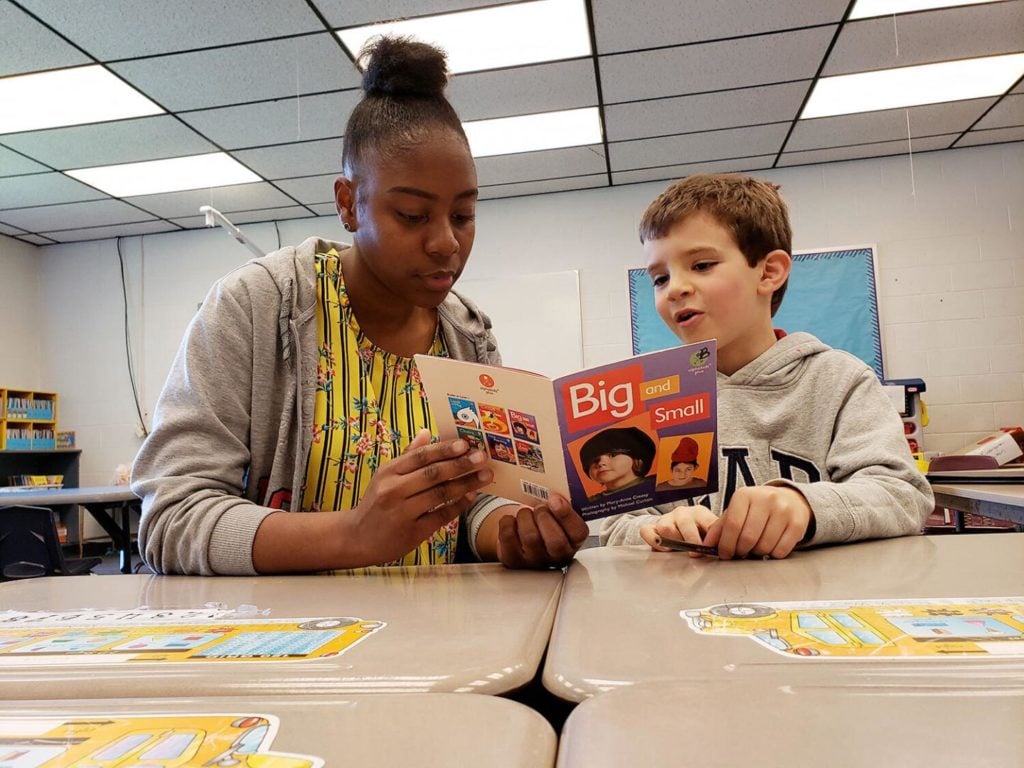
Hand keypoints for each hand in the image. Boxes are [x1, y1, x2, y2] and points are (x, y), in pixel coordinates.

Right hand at [346, 430, 493, 563]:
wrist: (357, 538)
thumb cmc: (376, 503)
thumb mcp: (385, 476)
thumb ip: (407, 456)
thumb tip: (426, 432)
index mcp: (387, 472)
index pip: (420, 456)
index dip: (444, 449)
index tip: (466, 443)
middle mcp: (393, 491)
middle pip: (432, 474)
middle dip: (461, 464)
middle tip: (482, 457)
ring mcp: (402, 513)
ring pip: (440, 494)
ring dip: (465, 484)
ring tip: (485, 476)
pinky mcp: (412, 533)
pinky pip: (441, 516)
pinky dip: (458, 506)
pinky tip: (472, 496)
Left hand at [494, 493, 588, 568]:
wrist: (520, 538)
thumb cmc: (542, 523)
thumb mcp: (556, 514)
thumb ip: (560, 505)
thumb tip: (554, 497)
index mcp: (572, 542)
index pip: (578, 533)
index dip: (566, 515)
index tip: (555, 499)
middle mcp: (556, 557)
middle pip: (555, 541)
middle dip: (544, 516)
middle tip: (539, 507)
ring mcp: (534, 562)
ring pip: (530, 537)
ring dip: (525, 516)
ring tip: (525, 513)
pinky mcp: (513, 561)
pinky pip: (508, 537)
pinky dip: (507, 522)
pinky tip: (513, 521)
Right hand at [640, 504, 717, 555]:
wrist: (679, 530)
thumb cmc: (698, 534)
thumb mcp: (711, 534)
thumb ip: (717, 540)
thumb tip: (724, 551)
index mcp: (700, 513)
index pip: (708, 522)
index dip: (709, 536)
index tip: (709, 549)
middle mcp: (682, 513)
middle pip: (684, 523)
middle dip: (691, 540)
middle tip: (694, 553)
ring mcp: (666, 519)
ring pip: (665, 527)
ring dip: (673, 542)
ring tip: (678, 550)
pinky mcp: (652, 526)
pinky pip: (647, 531)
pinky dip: (653, 540)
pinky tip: (663, 549)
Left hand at [704, 486, 811, 559]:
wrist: (790, 500)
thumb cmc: (757, 508)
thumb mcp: (737, 511)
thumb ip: (719, 528)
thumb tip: (704, 548)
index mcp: (745, 495)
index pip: (732, 525)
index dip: (726, 544)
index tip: (724, 554)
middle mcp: (766, 499)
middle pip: (748, 538)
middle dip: (741, 551)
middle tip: (740, 552)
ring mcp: (784, 510)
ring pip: (764, 546)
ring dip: (757, 554)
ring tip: (755, 547)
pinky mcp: (798, 523)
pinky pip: (781, 550)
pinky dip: (772, 554)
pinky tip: (770, 546)